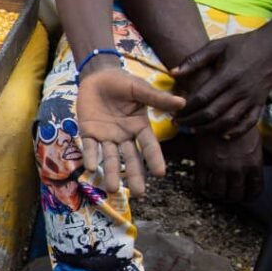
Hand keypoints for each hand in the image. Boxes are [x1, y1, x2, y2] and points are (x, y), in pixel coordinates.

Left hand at [76, 66, 185, 195]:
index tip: (161, 174)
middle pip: (130, 158)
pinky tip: (90, 168)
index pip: (149, 146)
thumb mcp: (140, 89)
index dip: (154, 159)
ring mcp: (106, 136)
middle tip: (138, 194)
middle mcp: (124, 136)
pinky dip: (90, 156)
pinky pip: (89, 147)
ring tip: (112, 189)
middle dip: (134, 176)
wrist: (98, 76)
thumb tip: (183, 102)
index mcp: (139, 126)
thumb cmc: (123, 83)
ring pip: (109, 157)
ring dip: (111, 173)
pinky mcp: (88, 132)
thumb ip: (157, 98)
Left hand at [172, 26, 271, 137]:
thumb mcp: (217, 46)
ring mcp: (251, 98)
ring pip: (228, 120)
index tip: (173, 111)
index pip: (202, 97)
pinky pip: (249, 122)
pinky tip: (222, 135)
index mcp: (227, 75)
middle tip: (177, 123)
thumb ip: (194, 59)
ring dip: (208, 129)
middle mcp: (240, 89)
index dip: (185, 108)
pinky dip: (236, 132)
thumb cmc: (243, 44)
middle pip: (212, 112)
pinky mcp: (260, 102)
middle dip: (191, 121)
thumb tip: (172, 72)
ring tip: (193, 130)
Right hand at [193, 130, 263, 201]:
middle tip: (228, 192)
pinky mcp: (203, 163)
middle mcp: (238, 169)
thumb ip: (253, 161)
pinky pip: (200, 184)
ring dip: (216, 194)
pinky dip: (201, 188)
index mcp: (254, 164)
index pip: (255, 191)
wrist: (219, 111)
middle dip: (232, 196)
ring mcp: (219, 167)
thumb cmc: (238, 125)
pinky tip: (203, 183)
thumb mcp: (254, 143)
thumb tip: (250, 174)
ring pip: (218, 193)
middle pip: (235, 195)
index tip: (244, 193)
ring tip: (214, 188)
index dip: (249, 195)